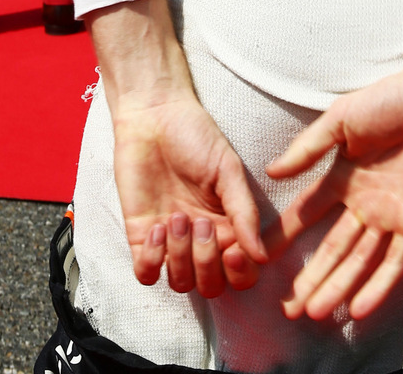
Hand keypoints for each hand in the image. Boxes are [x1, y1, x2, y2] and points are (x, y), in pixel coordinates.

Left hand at [89, 0, 267, 300]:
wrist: (153, 115)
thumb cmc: (195, 136)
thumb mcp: (228, 169)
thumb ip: (244, 211)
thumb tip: (262, 255)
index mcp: (228, 227)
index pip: (241, 274)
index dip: (240, 274)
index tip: (234, 251)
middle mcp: (201, 241)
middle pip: (211, 286)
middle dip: (207, 263)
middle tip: (202, 224)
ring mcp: (170, 242)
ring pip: (180, 283)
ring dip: (180, 257)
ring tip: (177, 217)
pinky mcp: (140, 236)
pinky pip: (146, 274)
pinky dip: (152, 261)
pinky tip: (156, 228)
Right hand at [265, 5, 402, 323]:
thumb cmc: (391, 100)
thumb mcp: (339, 121)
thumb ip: (307, 150)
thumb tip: (271, 172)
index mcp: (343, 177)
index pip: (307, 213)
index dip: (285, 236)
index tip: (260, 256)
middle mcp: (364, 202)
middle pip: (332, 248)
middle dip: (310, 278)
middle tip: (288, 308)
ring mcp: (389, 216)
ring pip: (358, 262)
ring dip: (337, 288)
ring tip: (313, 314)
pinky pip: (394, 262)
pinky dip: (377, 287)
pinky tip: (357, 309)